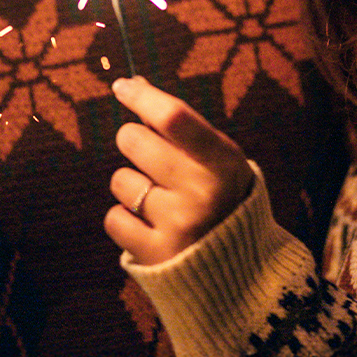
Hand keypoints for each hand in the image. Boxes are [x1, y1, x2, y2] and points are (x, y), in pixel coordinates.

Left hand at [105, 76, 254, 266]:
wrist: (242, 273)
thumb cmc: (222, 201)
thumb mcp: (219, 161)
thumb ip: (182, 127)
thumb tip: (133, 83)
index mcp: (223, 163)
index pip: (174, 117)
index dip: (142, 96)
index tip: (123, 87)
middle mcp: (202, 192)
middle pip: (133, 140)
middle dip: (134, 142)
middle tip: (153, 160)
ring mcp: (178, 224)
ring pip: (120, 180)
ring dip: (131, 188)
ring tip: (160, 203)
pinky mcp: (155, 253)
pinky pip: (114, 218)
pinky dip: (125, 221)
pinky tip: (151, 227)